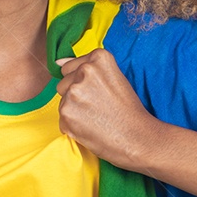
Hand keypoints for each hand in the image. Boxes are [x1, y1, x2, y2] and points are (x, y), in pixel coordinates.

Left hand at [55, 48, 159, 172]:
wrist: (138, 139)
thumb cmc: (129, 111)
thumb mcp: (115, 78)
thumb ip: (86, 67)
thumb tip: (57, 63)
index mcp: (99, 58)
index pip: (71, 67)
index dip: (84, 83)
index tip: (99, 93)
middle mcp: (84, 71)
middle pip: (64, 83)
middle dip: (76, 95)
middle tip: (98, 107)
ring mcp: (74, 92)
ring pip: (62, 101)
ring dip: (74, 110)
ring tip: (96, 118)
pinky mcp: (66, 113)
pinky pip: (62, 119)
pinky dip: (72, 126)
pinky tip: (91, 128)